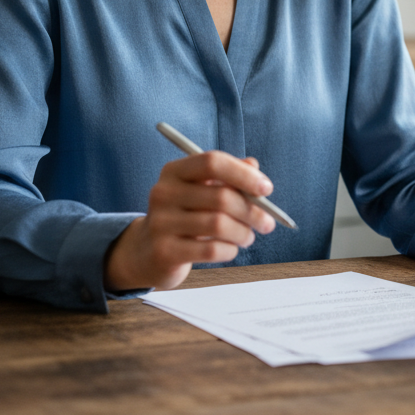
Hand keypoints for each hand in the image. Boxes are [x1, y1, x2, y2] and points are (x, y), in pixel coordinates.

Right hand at [104, 151, 276, 291]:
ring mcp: (161, 223)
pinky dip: (230, 250)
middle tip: (267, 222)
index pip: (212, 162)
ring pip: (219, 225)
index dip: (244, 174)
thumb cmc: (186, 215)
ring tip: (248, 236)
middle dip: (253, 211)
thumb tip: (253, 167)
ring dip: (244, 232)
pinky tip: (230, 249)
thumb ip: (229, 175)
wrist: (148, 251)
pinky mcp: (164, 251)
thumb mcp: (203, 190)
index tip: (267, 189)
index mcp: (174, 171)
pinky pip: (211, 250)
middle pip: (221, 196)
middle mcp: (163, 193)